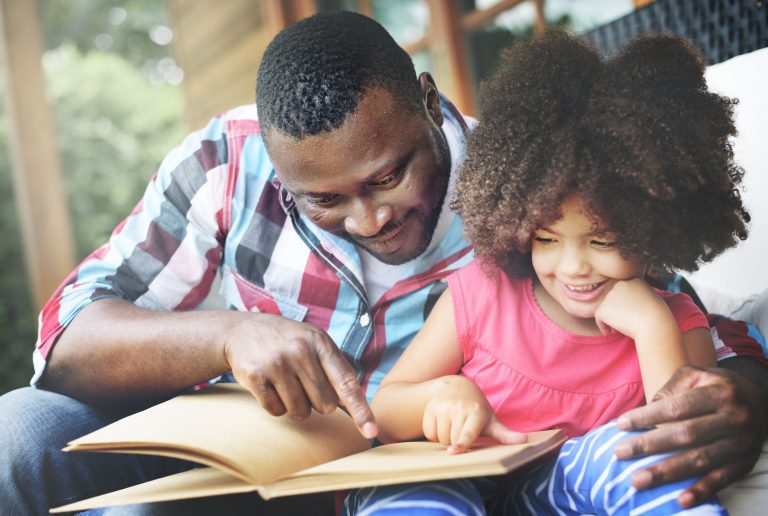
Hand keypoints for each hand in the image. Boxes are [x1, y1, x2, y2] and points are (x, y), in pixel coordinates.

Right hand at [224, 312, 376, 437]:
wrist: (242, 331)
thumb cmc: (288, 342)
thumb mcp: (315, 344)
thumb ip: (337, 373)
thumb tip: (359, 410)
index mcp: (320, 342)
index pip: (346, 383)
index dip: (360, 409)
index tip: (371, 431)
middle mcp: (300, 350)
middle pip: (324, 405)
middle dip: (316, 401)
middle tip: (302, 381)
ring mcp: (276, 363)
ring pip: (300, 412)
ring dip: (295, 406)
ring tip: (285, 382)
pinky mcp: (255, 376)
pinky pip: (275, 411)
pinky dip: (275, 405)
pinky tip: (269, 385)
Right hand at [422, 375, 526, 453]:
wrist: (457, 387)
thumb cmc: (477, 409)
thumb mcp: (491, 420)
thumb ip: (505, 434)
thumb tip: (525, 439)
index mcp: (476, 412)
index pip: (467, 433)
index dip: (461, 444)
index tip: (453, 451)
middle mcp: (458, 408)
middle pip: (452, 440)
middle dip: (456, 443)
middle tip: (462, 431)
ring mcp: (443, 406)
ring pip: (440, 437)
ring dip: (445, 438)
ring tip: (453, 427)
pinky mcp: (430, 407)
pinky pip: (429, 432)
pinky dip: (434, 433)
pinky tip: (442, 424)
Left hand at [594, 278, 669, 336]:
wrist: (654, 325)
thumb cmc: (658, 316)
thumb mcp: (652, 298)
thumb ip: (639, 295)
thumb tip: (628, 302)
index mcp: (634, 280)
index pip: (624, 291)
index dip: (626, 304)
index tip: (632, 314)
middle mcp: (620, 284)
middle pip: (614, 298)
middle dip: (617, 310)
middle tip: (626, 321)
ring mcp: (610, 295)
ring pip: (606, 308)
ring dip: (611, 318)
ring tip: (621, 326)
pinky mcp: (603, 308)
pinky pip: (599, 318)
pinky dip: (603, 326)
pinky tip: (611, 332)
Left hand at [615, 365, 767, 507]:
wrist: (761, 399)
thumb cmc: (717, 386)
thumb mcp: (697, 375)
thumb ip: (672, 388)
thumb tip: (647, 409)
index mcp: (718, 393)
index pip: (677, 407)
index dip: (648, 417)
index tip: (621, 425)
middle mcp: (733, 418)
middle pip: (686, 434)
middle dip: (650, 445)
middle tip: (620, 453)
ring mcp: (740, 443)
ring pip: (700, 460)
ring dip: (667, 473)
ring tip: (638, 480)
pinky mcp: (744, 464)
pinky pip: (721, 479)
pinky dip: (702, 490)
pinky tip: (680, 500)